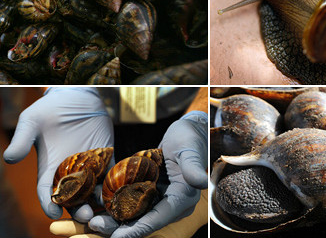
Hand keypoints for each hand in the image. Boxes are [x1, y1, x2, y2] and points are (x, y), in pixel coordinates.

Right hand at [3, 87, 113, 222]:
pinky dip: (118, 182)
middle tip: (85, 216)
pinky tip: (124, 190)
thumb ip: (22, 139)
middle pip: (74, 198)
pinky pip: (114, 173)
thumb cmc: (50, 110)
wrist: (75, 98)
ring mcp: (90, 167)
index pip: (47, 192)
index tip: (52, 212)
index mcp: (49, 170)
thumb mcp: (32, 121)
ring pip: (96, 190)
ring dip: (101, 201)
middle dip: (79, 209)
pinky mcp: (107, 157)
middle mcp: (70, 173)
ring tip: (106, 209)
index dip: (49, 203)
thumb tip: (9, 158)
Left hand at [89, 111, 207, 237]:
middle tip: (94, 226)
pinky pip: (133, 202)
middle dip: (119, 227)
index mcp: (183, 197)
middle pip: (143, 221)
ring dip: (114, 218)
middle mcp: (172, 203)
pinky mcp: (152, 191)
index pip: (158, 219)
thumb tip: (202, 181)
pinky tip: (98, 202)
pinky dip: (117, 204)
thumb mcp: (190, 150)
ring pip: (135, 215)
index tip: (117, 236)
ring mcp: (161, 198)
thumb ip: (193, 167)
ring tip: (92, 219)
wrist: (189, 131)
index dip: (137, 229)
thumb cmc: (190, 138)